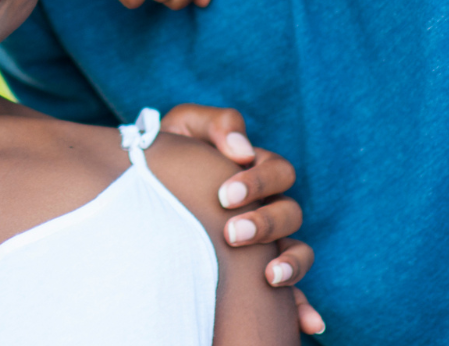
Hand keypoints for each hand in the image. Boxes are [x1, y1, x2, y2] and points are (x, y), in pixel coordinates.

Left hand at [161, 102, 325, 336]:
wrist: (139, 186)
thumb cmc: (169, 154)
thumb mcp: (184, 129)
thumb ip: (213, 125)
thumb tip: (241, 148)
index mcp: (255, 170)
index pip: (277, 171)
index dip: (258, 182)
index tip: (225, 196)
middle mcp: (269, 206)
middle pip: (289, 212)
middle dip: (264, 223)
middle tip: (232, 234)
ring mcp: (270, 242)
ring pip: (299, 250)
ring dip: (290, 264)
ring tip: (269, 276)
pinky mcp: (262, 275)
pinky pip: (294, 293)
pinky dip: (304, 307)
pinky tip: (309, 324)